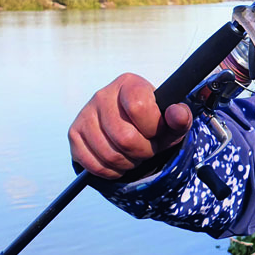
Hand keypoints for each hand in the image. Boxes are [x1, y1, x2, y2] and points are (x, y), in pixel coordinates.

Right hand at [68, 73, 193, 178]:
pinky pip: (93, 164)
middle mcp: (103, 95)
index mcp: (129, 84)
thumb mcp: (172, 122)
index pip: (138, 107)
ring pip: (109, 154)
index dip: (151, 128)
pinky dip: (110, 171)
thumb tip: (176, 114)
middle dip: (142, 151)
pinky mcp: (74, 134)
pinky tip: (118, 161)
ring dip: (127, 163)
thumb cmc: (155, 123)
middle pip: (124, 137)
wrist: (131, 129)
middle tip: (146, 148)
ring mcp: (85, 114)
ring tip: (133, 154)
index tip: (155, 131)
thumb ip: (180, 118)